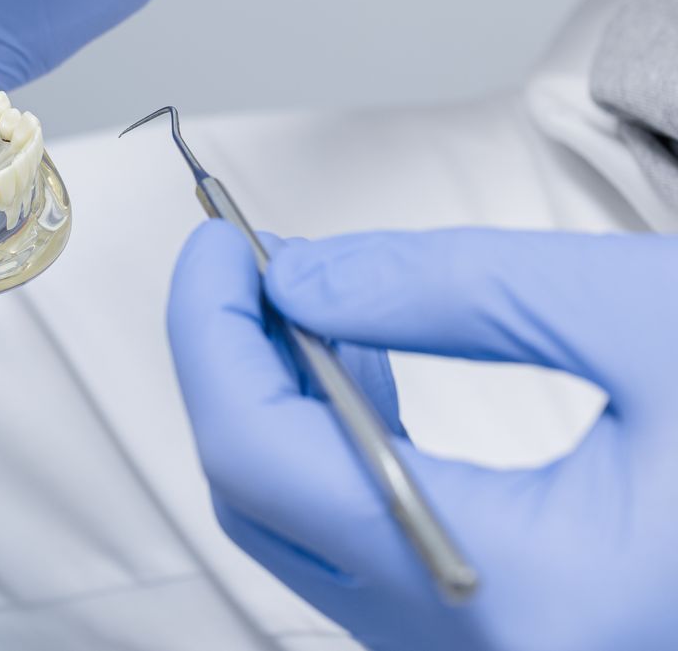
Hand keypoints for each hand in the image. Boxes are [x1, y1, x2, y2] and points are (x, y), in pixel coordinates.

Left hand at [169, 222, 677, 650]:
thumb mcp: (643, 318)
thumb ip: (447, 293)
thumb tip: (300, 278)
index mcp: (530, 601)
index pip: (268, 460)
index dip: (213, 338)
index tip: (218, 247)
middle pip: (266, 511)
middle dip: (235, 373)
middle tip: (246, 266)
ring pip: (307, 543)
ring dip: (285, 414)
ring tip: (313, 305)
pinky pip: (370, 561)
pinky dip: (344, 463)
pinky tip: (373, 381)